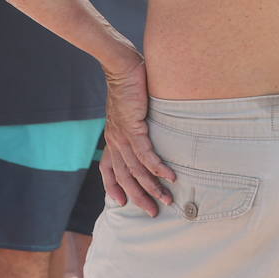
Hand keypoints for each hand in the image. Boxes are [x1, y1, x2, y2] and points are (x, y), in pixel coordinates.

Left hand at [100, 56, 175, 215]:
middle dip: (139, 196)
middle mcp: (114, 140)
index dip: (113, 187)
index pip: (108, 169)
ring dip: (152, 187)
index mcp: (112, 137)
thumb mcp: (130, 109)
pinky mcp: (132, 127)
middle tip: (153, 212)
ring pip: (136, 169)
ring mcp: (122, 135)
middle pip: (124, 176)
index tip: (122, 203)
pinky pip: (145, 154)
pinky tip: (169, 176)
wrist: (122, 65)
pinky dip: (157, 167)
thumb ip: (136, 123)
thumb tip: (147, 127)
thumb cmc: (129, 84)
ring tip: (166, 199)